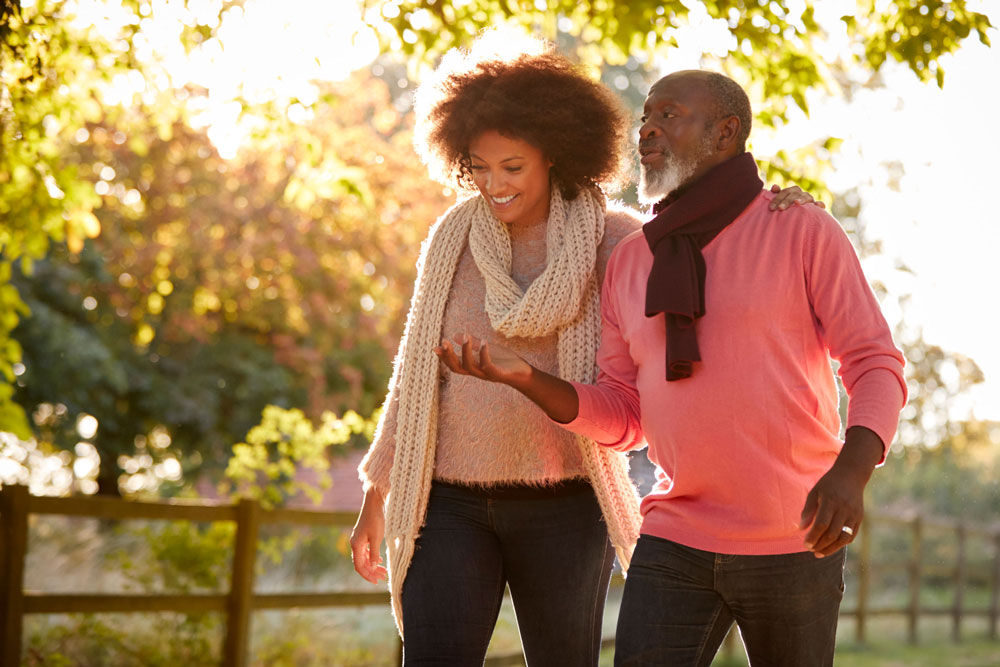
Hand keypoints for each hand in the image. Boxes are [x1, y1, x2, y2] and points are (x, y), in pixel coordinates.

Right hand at [350, 486, 387, 583]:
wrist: (374, 503)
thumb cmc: (376, 519)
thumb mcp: (376, 538)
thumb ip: (374, 554)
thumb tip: (373, 568)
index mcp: (356, 545)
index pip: (359, 566)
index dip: (367, 575)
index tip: (376, 581)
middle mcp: (355, 544)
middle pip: (362, 563)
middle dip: (372, 572)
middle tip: (383, 578)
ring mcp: (359, 540)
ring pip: (364, 558)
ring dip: (373, 565)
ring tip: (384, 571)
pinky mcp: (363, 536)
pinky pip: (366, 551)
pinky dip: (372, 558)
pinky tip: (380, 561)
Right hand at [434, 333, 531, 386]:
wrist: (523, 373)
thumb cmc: (503, 362)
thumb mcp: (485, 350)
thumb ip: (471, 343)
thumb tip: (456, 335)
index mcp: (472, 366)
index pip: (453, 364)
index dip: (444, 357)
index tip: (435, 347)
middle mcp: (476, 372)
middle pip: (457, 367)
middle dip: (449, 356)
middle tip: (443, 342)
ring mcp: (486, 374)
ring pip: (470, 366)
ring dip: (466, 351)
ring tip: (465, 336)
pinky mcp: (497, 374)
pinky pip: (488, 366)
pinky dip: (484, 354)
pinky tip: (484, 342)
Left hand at [768, 183, 825, 209]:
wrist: (802, 220)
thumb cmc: (788, 211)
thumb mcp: (782, 203)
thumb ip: (777, 195)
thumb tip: (774, 186)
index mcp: (793, 192)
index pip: (785, 192)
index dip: (777, 198)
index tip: (771, 207)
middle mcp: (801, 194)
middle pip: (794, 194)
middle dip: (787, 201)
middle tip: (780, 208)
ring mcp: (810, 200)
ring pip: (807, 196)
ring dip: (801, 199)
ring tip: (796, 203)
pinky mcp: (818, 208)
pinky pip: (820, 204)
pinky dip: (819, 204)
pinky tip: (817, 205)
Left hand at [799, 426, 882, 556]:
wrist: (851, 476)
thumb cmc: (828, 484)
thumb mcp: (814, 492)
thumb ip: (808, 510)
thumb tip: (801, 529)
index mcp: (831, 501)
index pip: (822, 524)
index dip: (813, 536)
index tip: (805, 544)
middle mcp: (844, 509)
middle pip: (833, 533)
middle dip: (820, 544)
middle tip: (810, 549)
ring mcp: (854, 515)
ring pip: (843, 538)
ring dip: (831, 548)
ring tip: (818, 553)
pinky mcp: (859, 518)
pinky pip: (851, 536)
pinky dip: (840, 544)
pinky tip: (830, 547)